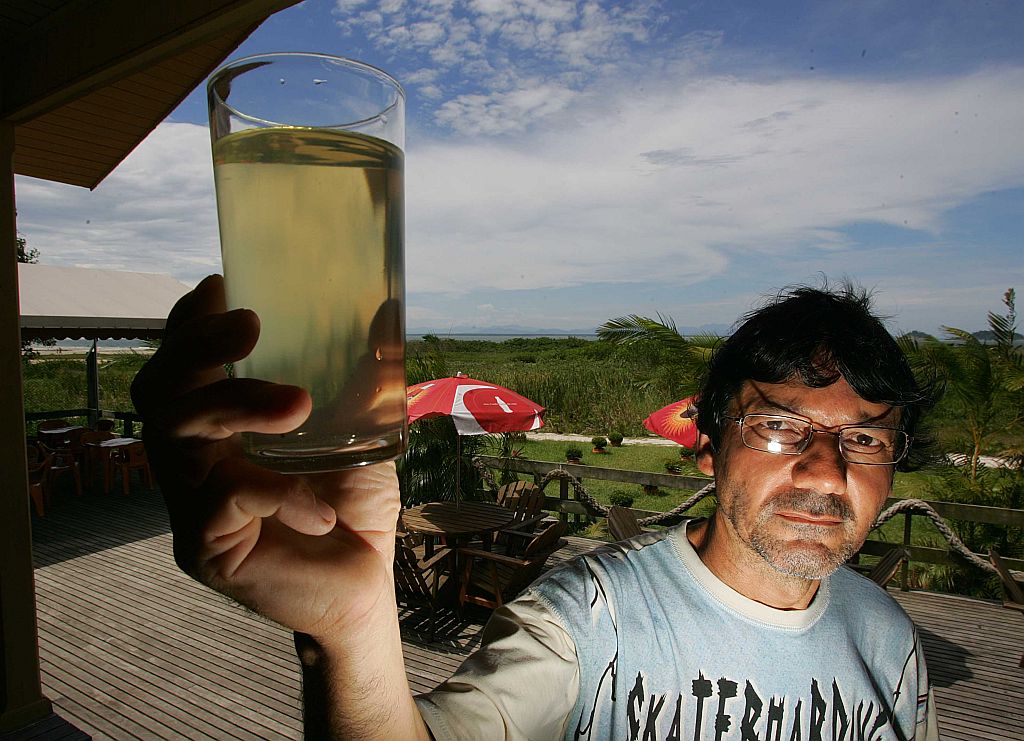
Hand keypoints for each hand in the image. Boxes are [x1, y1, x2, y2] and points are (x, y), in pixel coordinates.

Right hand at [131, 275, 401, 642]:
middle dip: (196, 349)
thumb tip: (385, 311)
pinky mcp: (204, 549)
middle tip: (248, 325)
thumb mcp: (362, 435)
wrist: (361, 591)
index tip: (220, 287)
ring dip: (235, 406)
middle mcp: (192, 462)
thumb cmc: (351, 509)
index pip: (180, 367)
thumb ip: (362, 382)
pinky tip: (319, 509)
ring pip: (176, 436)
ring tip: (297, 404)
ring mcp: (190, 507)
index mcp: (219, 430)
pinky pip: (225, 500)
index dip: (187, 325)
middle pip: (160, 392)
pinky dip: (277, 492)